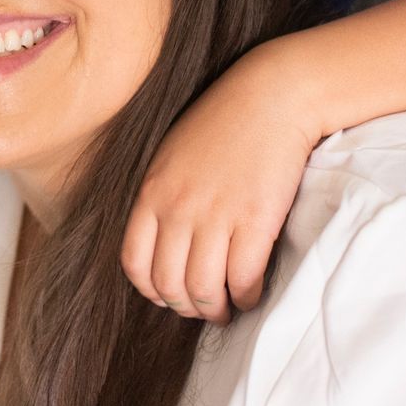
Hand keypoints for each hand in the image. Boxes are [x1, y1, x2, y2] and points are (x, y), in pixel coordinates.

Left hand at [121, 51, 320, 324]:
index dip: (151, 290)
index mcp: (152, 193)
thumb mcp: (172, 156)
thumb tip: (163, 242)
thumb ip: (162, 197)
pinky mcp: (255, 220)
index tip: (169, 295)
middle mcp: (177, 209)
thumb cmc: (222, 123)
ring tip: (228, 307)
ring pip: (204, 290)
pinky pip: (243, 279)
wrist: (271, 96)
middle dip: (186, 306)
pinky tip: (252, 292)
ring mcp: (216, 216)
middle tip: (204, 307)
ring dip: (216, 309)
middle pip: (168, 285)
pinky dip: (247, 296)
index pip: (135, 264)